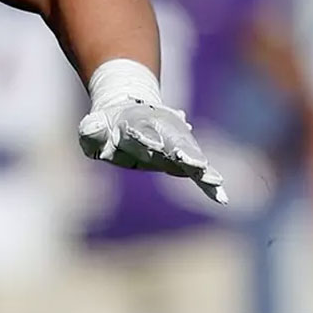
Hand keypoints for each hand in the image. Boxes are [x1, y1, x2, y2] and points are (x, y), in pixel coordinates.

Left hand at [78, 98, 227, 203]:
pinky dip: (208, 185)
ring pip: (190, 157)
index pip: (141, 131)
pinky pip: (197, 174)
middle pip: (175, 143)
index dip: (147, 137)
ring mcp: (175, 146)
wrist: (128, 114)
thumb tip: (94, 129)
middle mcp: (162, 133)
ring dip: (201, 169)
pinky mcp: (182, 161)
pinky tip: (221, 198)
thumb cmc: (107, 126)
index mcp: (137, 123)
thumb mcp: (93, 127)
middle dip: (184, 152)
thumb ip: (91, 131)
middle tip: (194, 163)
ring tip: (214, 180)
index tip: (154, 144)